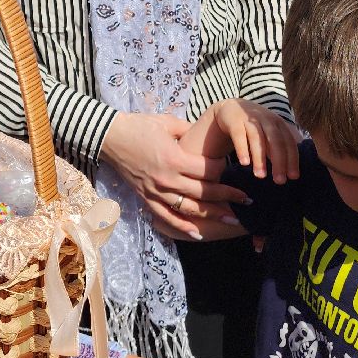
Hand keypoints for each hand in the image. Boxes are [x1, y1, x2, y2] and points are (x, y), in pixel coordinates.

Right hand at [100, 112, 251, 239]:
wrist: (109, 137)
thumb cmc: (139, 126)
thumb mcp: (167, 123)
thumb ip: (189, 130)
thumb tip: (206, 137)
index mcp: (174, 158)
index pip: (208, 170)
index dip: (223, 170)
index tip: (232, 168)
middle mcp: (167, 178)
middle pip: (204, 192)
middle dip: (229, 196)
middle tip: (247, 200)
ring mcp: (156, 191)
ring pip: (190, 209)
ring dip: (213, 215)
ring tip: (233, 219)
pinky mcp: (147, 198)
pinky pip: (167, 217)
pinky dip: (183, 227)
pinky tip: (200, 234)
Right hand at [208, 99, 299, 184]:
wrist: (231, 108)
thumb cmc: (255, 126)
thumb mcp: (270, 134)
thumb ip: (281, 147)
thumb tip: (293, 169)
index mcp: (279, 123)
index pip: (289, 142)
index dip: (292, 159)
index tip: (293, 177)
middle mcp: (266, 119)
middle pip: (276, 140)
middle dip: (279, 161)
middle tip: (279, 181)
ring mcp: (249, 118)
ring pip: (257, 138)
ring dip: (260, 158)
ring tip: (260, 176)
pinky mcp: (234, 120)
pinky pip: (239, 135)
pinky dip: (242, 149)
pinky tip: (244, 163)